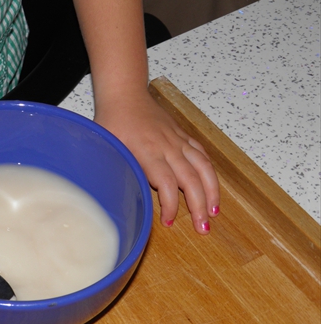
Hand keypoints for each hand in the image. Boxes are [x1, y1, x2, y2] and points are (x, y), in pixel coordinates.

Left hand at [94, 91, 219, 234]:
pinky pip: (201, 154)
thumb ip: (120, 172)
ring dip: (212, 191)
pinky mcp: (182, 135)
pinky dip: (209, 171)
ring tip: (214, 211)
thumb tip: (121, 198)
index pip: (167, 184)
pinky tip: (211, 185)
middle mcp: (168, 147)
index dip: (171, 205)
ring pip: (203, 167)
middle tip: (202, 228)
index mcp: (148, 152)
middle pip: (191, 180)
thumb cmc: (113, 122)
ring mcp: (178, 140)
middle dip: (199, 206)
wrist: (124, 95)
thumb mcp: (109, 150)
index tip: (168, 221)